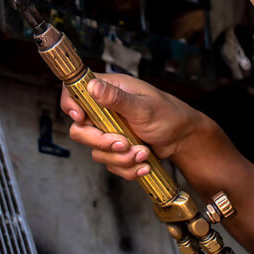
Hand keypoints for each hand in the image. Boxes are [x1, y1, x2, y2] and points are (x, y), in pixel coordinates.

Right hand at [61, 73, 204, 180]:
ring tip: (143, 152)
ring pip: (96, 150)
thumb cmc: (167, 114)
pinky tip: (144, 163)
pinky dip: (127, 168)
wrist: (183, 138)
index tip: (81, 118)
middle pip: (80, 129)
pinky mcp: (116, 148)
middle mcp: (105, 109)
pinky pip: (110, 163)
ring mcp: (109, 129)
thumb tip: (92, 86)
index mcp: (109, 90)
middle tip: (122, 144)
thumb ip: (116, 98)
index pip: (75, 91)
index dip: (70, 104)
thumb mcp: (142, 106)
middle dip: (101, 142)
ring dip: (120, 158)